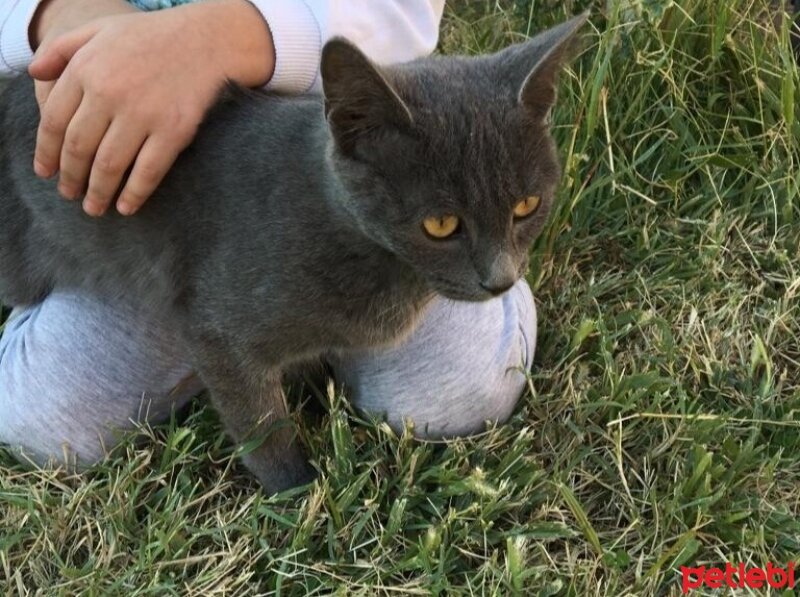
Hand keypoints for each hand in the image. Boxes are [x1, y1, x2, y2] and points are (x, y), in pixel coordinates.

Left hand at [29, 0, 274, 215]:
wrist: (207, 41)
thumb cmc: (152, 36)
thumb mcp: (99, 29)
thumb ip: (61, 48)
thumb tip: (33, 75)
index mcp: (86, 70)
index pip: (55, 122)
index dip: (47, 153)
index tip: (46, 173)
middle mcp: (110, 93)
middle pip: (79, 148)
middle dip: (71, 178)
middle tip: (69, 195)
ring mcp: (143, 114)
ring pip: (109, 165)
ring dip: (98, 192)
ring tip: (93, 208)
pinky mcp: (173, 131)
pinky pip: (148, 171)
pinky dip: (135, 194)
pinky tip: (126, 207)